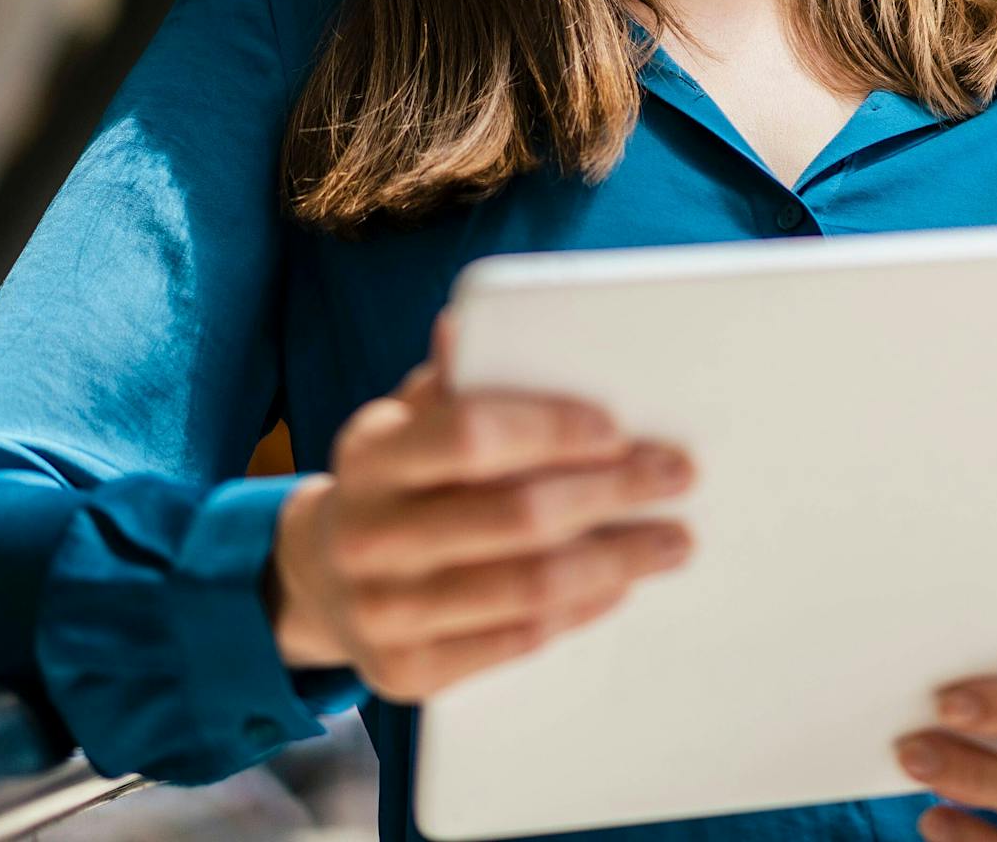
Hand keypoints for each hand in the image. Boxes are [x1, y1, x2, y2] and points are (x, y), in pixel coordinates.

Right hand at [266, 306, 697, 701]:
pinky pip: (517, 642)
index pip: (471, 436)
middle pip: (516, 516)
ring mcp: (383, 612)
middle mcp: (369, 536)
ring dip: (617, 560)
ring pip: (529, 588)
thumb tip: (465, 324)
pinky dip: (580, 610)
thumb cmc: (397, 478)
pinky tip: (618, 585)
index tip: (617, 428)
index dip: (550, 430)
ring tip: (671, 539)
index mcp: (372, 455)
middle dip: (613, 492)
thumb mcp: (409, 417)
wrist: (320, 576)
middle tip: (676, 475)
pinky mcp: (408, 672)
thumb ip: (453, 378)